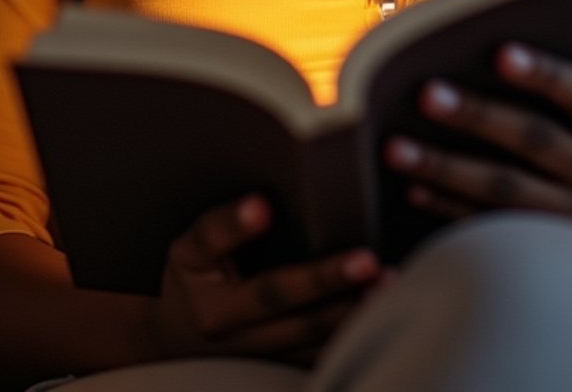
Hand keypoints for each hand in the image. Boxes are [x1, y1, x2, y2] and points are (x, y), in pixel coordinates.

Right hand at [151, 193, 392, 368]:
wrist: (180, 338)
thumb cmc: (191, 278)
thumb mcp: (188, 250)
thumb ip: (221, 229)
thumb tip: (262, 205)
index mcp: (215, 310)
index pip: (256, 284)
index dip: (264, 248)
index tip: (272, 212)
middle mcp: (241, 341)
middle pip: (293, 313)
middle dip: (333, 285)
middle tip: (371, 262)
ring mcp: (267, 359)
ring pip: (316, 339)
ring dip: (356, 313)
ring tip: (391, 283)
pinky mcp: (286, 366)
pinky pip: (324, 353)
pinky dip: (354, 333)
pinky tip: (384, 310)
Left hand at [383, 42, 571, 257]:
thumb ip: (551, 90)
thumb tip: (472, 51)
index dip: (543, 72)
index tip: (499, 51)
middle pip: (536, 142)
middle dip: (477, 116)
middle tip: (424, 94)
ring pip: (506, 192)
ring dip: (446, 168)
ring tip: (395, 147)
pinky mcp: (548, 253)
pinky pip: (491, 228)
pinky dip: (448, 208)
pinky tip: (412, 189)